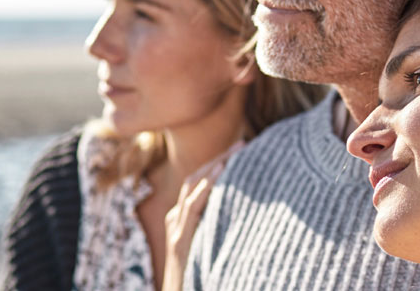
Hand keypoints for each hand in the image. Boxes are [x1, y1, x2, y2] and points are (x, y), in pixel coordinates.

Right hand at [160, 142, 242, 290]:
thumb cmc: (197, 276)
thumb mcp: (208, 246)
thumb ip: (217, 227)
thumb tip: (243, 211)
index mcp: (182, 218)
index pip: (199, 182)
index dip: (218, 164)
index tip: (241, 151)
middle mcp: (176, 218)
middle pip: (196, 177)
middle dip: (219, 159)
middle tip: (243, 143)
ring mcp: (176, 228)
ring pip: (192, 186)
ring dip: (215, 166)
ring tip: (236, 152)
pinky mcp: (179, 241)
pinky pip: (192, 207)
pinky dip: (206, 187)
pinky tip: (221, 174)